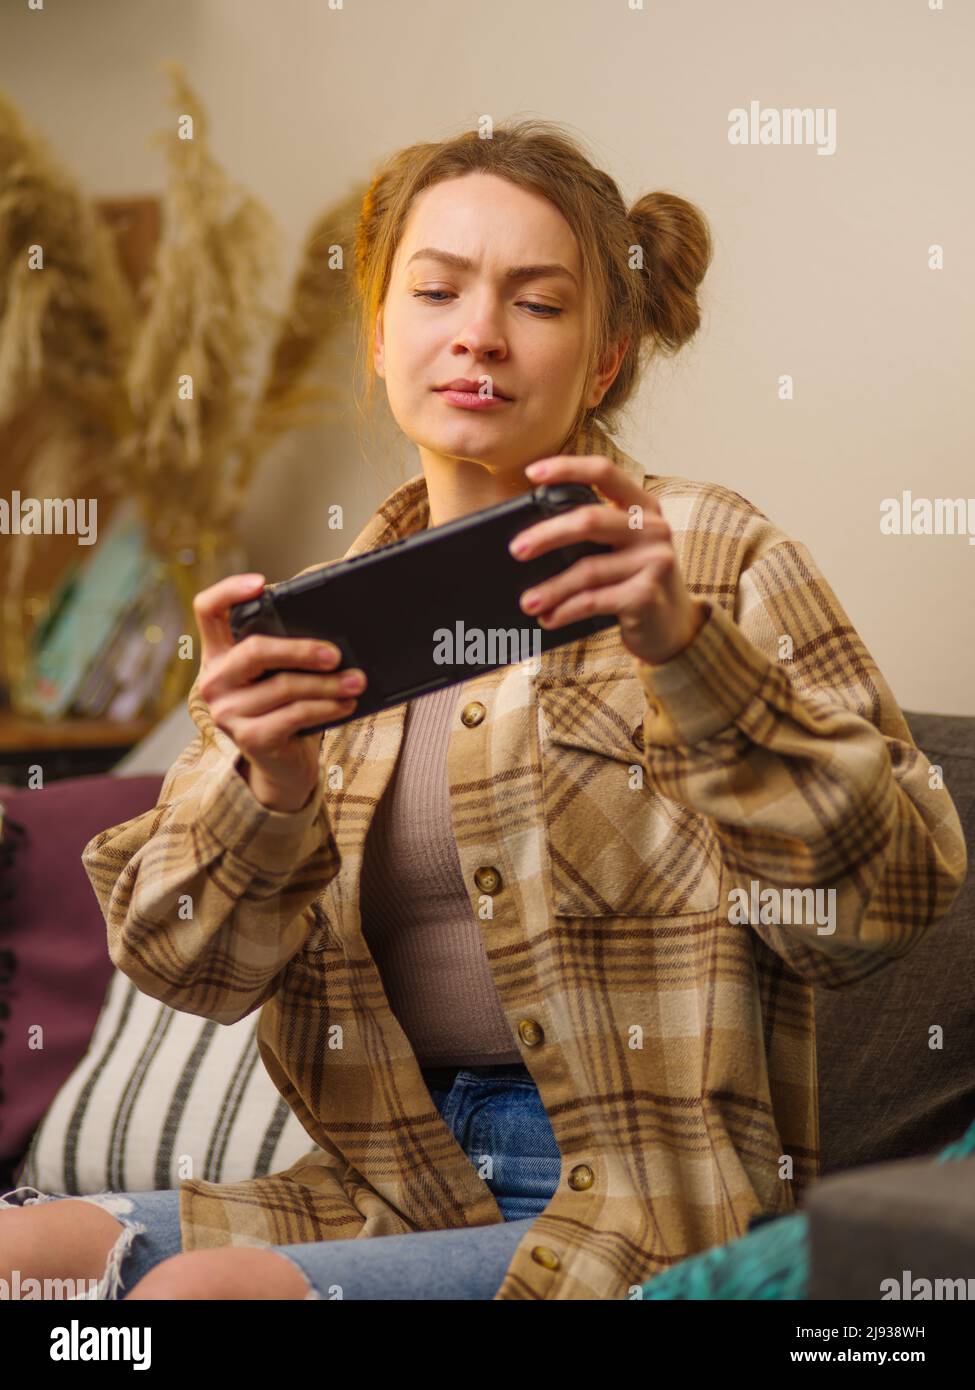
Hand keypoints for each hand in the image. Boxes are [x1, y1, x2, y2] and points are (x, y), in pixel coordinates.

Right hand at [193, 574, 366, 811]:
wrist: (283, 766)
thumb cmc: (285, 710)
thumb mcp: (279, 675)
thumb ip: (287, 649)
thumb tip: (333, 623)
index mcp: (218, 656)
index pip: (207, 611)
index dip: (228, 590)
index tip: (261, 582)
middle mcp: (213, 682)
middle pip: (254, 650)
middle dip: (302, 649)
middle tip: (336, 654)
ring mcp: (227, 713)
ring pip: (284, 686)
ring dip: (328, 683)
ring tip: (356, 681)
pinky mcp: (249, 739)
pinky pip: (295, 714)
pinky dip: (326, 707)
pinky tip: (346, 704)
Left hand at [510, 455, 708, 665]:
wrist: (674, 626)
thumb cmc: (635, 580)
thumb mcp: (623, 548)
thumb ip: (593, 534)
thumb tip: (530, 538)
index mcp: (643, 507)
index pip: (604, 473)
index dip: (567, 468)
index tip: (532, 472)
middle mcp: (652, 528)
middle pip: (590, 520)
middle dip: (547, 535)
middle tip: (516, 549)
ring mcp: (654, 562)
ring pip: (588, 569)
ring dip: (551, 588)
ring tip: (526, 601)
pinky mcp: (646, 596)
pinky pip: (593, 601)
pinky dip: (565, 611)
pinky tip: (548, 617)